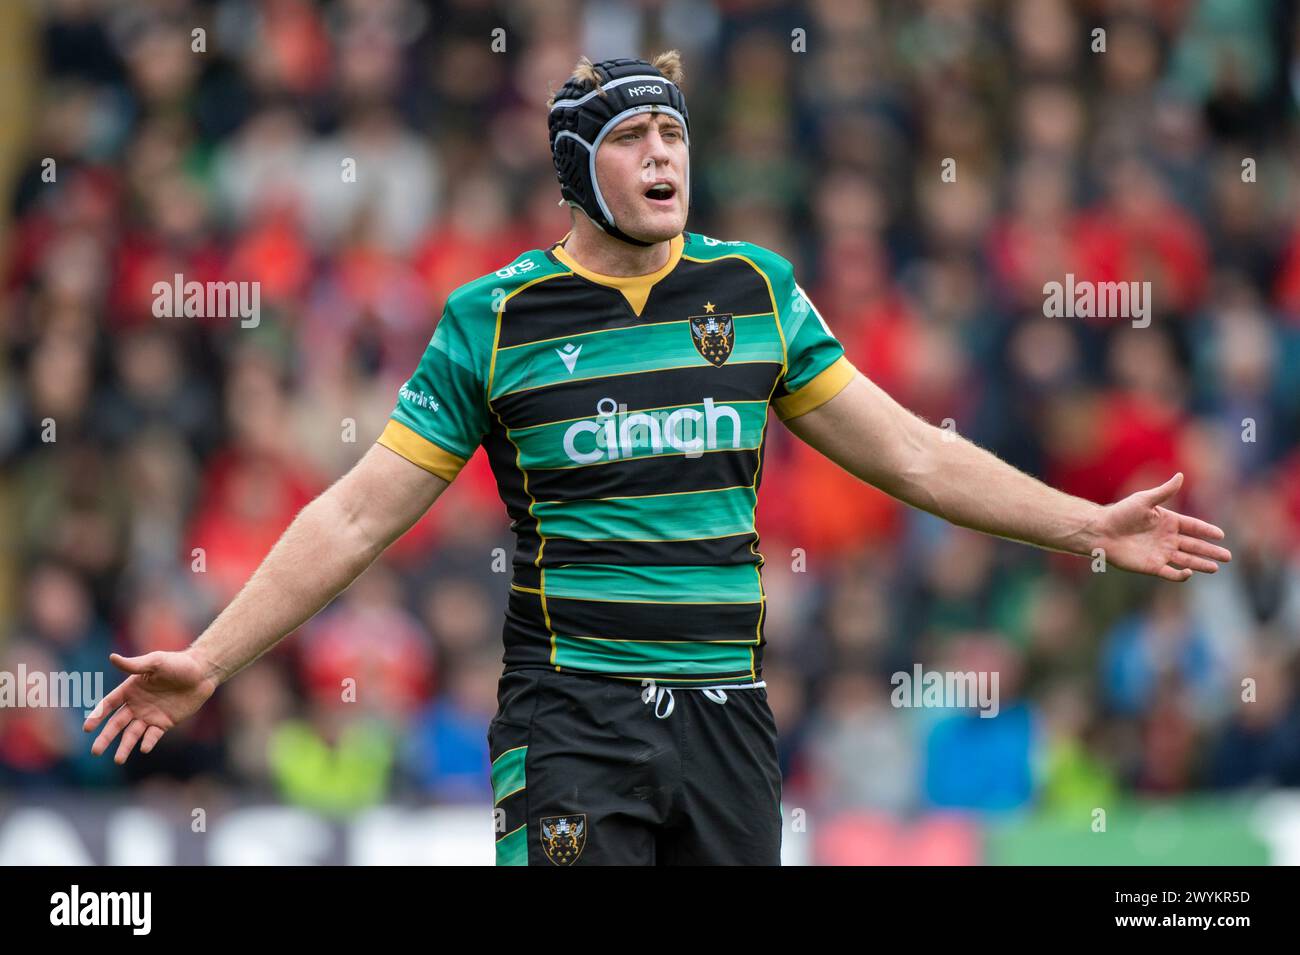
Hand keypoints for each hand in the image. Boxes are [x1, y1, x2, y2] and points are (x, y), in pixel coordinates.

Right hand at [83, 649, 219, 763]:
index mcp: (130, 689)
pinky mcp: (164, 723)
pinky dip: (148, 742)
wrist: (202, 673)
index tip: (87, 728)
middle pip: (116, 724)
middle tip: (95, 752)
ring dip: (125, 747)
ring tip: (118, 761)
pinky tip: (145, 748)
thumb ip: (134, 665)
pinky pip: (153, 735)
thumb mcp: (156, 662)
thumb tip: (112, 657)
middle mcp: (136, 704)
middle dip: (106, 738)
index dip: (97, 716)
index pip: (108, 704)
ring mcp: (150, 715)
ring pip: (132, 734)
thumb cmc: (178, 663)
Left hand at [1090, 472, 1230, 580]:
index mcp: (1167, 521)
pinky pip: (1170, 573)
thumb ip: (1164, 491)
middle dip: (1211, 551)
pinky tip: (1190, 573)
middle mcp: (1166, 538)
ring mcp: (1160, 553)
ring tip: (1216, 568)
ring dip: (1201, 564)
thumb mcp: (1144, 500)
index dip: (1206, 530)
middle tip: (1228, 556)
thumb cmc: (1120, 513)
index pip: (1192, 526)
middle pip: (1194, 545)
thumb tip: (1181, 475)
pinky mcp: (1151, 566)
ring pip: (1186, 560)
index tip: (1221, 535)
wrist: (1101, 531)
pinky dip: (1180, 575)